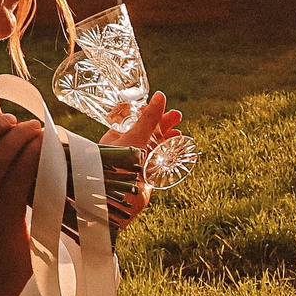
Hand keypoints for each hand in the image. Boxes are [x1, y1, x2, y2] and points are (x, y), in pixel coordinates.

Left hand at [101, 91, 182, 225]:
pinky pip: (158, 162)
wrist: (118, 199)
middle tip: (178, 117)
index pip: (136, 120)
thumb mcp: (136, 136)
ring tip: (179, 134)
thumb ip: (149, 118)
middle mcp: (125, 149)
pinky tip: (178, 151)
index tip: (165, 106)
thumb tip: (160, 96)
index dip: (151, 112)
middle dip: (163, 124)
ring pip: (154, 147)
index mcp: (117, 137)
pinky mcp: (145, 177)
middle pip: (148, 132)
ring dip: (167, 140)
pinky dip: (168, 155)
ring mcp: (136, 163)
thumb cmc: (118, 164)